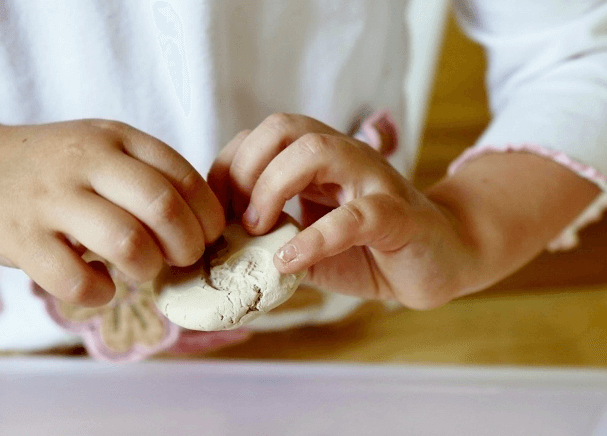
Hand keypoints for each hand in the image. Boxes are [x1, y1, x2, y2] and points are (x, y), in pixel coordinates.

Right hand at [0, 118, 224, 305]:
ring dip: (148, 269)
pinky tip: (101, 288)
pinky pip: (77, 280)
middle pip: (164, 208)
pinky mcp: (22, 238)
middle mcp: (86, 161)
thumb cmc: (53, 166)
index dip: (208, 216)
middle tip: (183, 259)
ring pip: (127, 243)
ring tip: (143, 271)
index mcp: (116, 138)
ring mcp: (51, 198)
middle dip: (187, 246)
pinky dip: (100, 293)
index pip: (185, 177)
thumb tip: (203, 225)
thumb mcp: (101, 148)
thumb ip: (147, 174)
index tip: (209, 236)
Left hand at [208, 113, 477, 308]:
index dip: (228, 168)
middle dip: (246, 168)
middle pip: (283, 127)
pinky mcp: (397, 214)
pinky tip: (289, 260)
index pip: (260, 137)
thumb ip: (273, 241)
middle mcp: (343, 157)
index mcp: (317, 160)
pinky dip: (315, 237)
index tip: (215, 214)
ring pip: (317, 150)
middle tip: (237, 219)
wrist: (438, 261)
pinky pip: (355, 215)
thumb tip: (223, 252)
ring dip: (273, 187)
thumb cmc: (369, 251)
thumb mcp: (309, 245)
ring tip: (258, 229)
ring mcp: (372, 180)